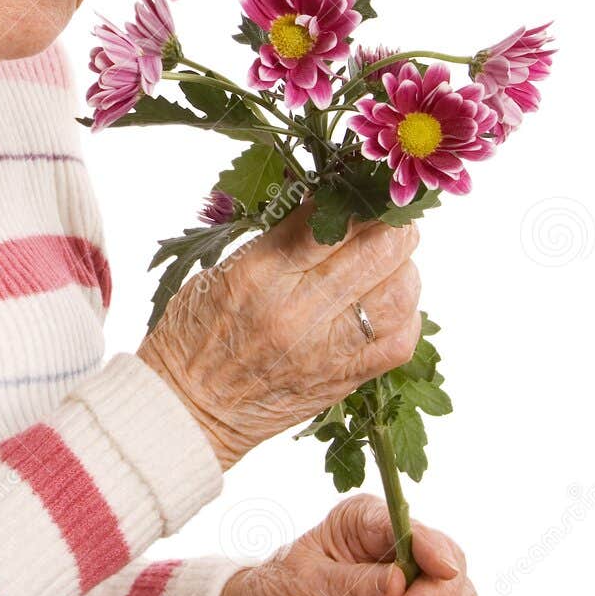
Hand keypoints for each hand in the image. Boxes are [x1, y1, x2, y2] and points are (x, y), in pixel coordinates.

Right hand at [137, 197, 422, 469]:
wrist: (190, 409)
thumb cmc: (196, 333)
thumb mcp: (223, 269)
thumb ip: (282, 237)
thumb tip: (333, 201)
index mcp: (259, 274)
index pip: (332, 220)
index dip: (357, 196)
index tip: (361, 186)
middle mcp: (298, 311)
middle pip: (378, 250)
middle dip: (391, 222)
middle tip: (388, 215)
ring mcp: (327, 350)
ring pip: (399, 292)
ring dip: (402, 265)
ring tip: (390, 258)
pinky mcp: (345, 379)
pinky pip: (401, 339)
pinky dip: (405, 311)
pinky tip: (389, 300)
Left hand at [216, 494, 484, 595]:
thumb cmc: (281, 595)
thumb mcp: (307, 585)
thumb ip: (354, 584)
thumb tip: (400, 583)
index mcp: (366, 522)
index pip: (409, 527)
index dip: (431, 547)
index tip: (443, 571)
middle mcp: (399, 552)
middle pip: (447, 565)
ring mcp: (415, 592)